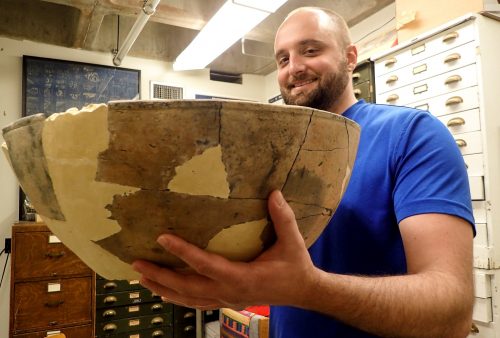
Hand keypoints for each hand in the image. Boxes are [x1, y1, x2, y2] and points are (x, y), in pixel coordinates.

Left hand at [132, 190, 318, 309]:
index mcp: (242, 277)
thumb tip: (274, 192)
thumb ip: (283, 217)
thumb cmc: (296, 266)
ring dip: (164, 289)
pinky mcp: (227, 301)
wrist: (303, 291)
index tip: (162, 237)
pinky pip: (197, 303)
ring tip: (142, 278)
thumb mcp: (293, 241)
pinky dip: (178, 298)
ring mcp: (227, 300)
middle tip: (137, 263)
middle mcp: (230, 292)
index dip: (183, 251)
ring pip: (189, 299)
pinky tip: (165, 293)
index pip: (205, 264)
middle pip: (188, 286)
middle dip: (161, 276)